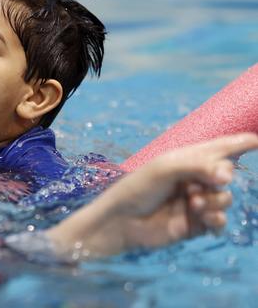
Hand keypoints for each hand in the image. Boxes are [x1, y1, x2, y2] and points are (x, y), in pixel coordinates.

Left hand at [45, 133, 257, 258]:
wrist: (121, 221)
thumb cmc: (137, 188)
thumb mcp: (165, 169)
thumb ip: (198, 166)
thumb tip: (228, 175)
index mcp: (184, 160)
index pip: (216, 148)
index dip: (237, 143)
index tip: (256, 139)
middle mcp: (193, 179)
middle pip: (226, 173)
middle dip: (218, 177)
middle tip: (196, 185)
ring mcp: (195, 202)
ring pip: (225, 198)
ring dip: (214, 200)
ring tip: (192, 203)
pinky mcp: (196, 225)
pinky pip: (220, 221)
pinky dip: (216, 219)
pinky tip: (204, 218)